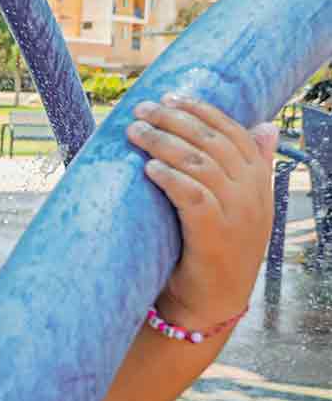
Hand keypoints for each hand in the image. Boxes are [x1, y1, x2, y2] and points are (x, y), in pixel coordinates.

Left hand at [126, 94, 277, 328]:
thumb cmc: (214, 250)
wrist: (211, 304)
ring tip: (135, 132)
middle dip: (176, 120)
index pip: (235, 133)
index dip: (204, 111)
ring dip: (164, 143)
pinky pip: (194, 197)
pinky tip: (149, 168)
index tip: (172, 96)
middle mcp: (252, 195)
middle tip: (142, 109)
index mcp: (259, 182)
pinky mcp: (214, 236)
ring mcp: (237, 215)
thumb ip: (248, 167)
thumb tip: (265, 125)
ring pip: (201, 164)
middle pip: (214, 143)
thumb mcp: (236, 206)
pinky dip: (172, 179)